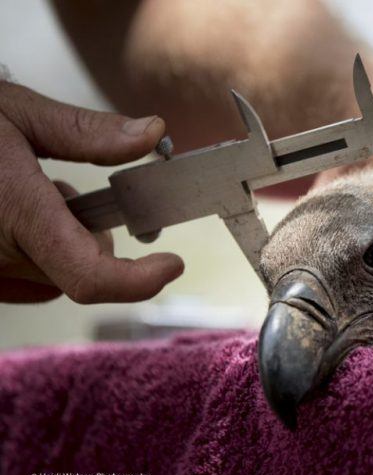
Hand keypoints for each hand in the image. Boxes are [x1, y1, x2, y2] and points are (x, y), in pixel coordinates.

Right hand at [0, 82, 183, 302]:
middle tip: (71, 191)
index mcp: (12, 211)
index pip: (89, 274)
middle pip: (76, 267)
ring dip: (59, 244)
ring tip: (29, 195)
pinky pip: (19, 280)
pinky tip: (9, 215)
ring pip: (49, 275)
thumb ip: (87, 133)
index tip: (172, 263)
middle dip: (91, 235)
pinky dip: (31, 254)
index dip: (140, 281)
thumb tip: (151, 135)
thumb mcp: (16, 112)